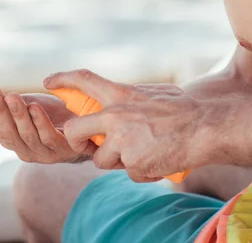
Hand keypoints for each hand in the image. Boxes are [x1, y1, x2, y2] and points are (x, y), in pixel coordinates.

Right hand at [0, 88, 96, 163]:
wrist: (88, 124)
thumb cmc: (54, 116)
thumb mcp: (24, 108)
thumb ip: (2, 110)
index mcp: (15, 140)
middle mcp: (27, 150)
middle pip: (8, 133)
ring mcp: (46, 153)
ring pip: (27, 135)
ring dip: (18, 115)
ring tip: (12, 96)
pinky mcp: (66, 150)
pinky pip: (50, 138)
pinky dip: (41, 123)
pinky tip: (34, 107)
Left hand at [44, 70, 207, 181]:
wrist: (203, 129)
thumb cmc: (181, 109)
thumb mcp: (151, 93)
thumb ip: (129, 99)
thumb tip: (115, 105)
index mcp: (120, 94)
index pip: (84, 80)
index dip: (63, 78)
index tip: (48, 81)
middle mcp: (115, 116)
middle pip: (75, 131)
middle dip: (75, 142)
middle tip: (85, 145)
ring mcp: (122, 142)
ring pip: (102, 160)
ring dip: (116, 160)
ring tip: (142, 150)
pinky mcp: (133, 165)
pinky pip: (128, 172)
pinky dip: (140, 170)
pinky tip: (157, 159)